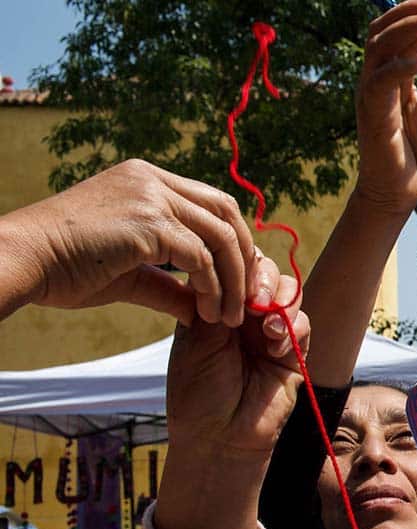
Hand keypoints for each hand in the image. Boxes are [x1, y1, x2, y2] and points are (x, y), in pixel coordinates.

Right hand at [0, 159, 253, 326]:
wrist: (23, 260)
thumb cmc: (65, 267)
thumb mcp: (129, 273)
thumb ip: (169, 284)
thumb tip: (200, 310)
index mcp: (146, 179)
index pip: (211, 202)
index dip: (233, 238)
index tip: (237, 277)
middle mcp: (152, 180)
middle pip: (226, 210)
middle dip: (244, 255)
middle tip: (246, 296)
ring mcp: (151, 195)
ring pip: (220, 235)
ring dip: (233, 279)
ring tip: (229, 315)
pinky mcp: (148, 222)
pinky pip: (200, 257)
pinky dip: (212, 286)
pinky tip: (206, 311)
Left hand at [165, 255, 308, 454]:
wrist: (219, 437)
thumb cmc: (198, 392)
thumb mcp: (195, 339)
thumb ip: (214, 299)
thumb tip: (225, 260)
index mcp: (218, 306)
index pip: (235, 265)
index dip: (237, 263)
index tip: (228, 276)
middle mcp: (247, 314)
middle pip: (267, 270)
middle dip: (262, 278)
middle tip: (252, 300)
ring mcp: (272, 330)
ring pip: (290, 290)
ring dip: (280, 300)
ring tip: (266, 325)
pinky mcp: (295, 351)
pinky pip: (304, 322)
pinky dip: (293, 326)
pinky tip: (275, 346)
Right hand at [355, 0, 416, 213]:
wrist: (398, 193)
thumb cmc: (414, 156)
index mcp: (390, 78)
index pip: (395, 34)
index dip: (415, 14)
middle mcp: (375, 81)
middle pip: (381, 31)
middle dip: (410, 11)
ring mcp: (370, 95)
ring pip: (378, 47)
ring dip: (407, 28)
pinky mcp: (372, 114)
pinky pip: (380, 81)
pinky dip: (400, 66)